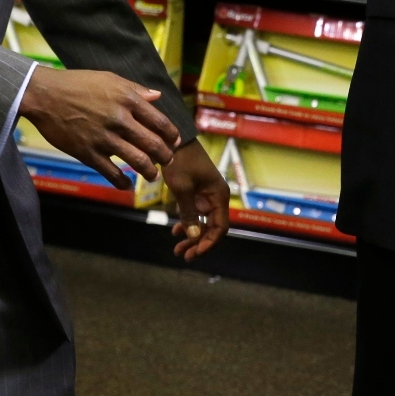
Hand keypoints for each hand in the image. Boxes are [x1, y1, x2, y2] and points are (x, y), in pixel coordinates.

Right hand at [18, 66, 178, 188]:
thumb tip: (157, 97)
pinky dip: (123, 183)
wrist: (45, 95)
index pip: (160, 122)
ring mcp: (104, 138)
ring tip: (153, 175)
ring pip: (137, 160)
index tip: (175, 142)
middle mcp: (119, 119)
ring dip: (150, 172)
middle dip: (166, 156)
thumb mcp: (109, 78)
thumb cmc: (77, 83)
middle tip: (168, 161)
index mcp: (128, 99)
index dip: (172, 135)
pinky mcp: (88, 153)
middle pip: (153, 144)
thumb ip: (135, 89)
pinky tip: (127, 185)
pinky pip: (111, 173)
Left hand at [163, 139, 230, 260]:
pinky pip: (196, 214)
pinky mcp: (197, 193)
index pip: (221, 227)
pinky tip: (176, 231)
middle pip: (212, 228)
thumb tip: (194, 237)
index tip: (195, 253)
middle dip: (198, 243)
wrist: (174, 140)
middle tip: (183, 255)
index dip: (209, 243)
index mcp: (219, 195)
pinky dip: (188, 224)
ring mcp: (207, 195)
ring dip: (192, 236)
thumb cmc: (180, 161)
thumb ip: (189, 213)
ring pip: (203, 223)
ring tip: (177, 248)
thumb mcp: (183, 189)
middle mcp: (216, 197)